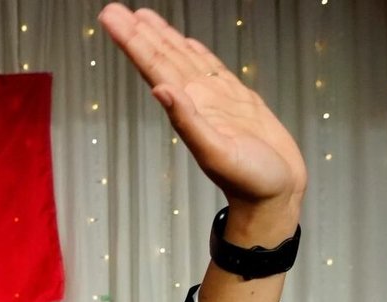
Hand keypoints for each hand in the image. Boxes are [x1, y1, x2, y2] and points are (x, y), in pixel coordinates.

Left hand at [99, 4, 305, 223]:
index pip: (154, 66)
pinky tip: (186, 43)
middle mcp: (198, 100)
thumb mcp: (217, 153)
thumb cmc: (250, 182)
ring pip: (184, 59)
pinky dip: (196, 53)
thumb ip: (188, 122)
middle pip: (162, 57)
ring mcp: (217, 100)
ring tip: (141, 17)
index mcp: (189, 108)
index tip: (111, 18)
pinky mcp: (238, 102)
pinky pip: (213, 69)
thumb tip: (159, 90)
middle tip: (113, 10)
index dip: (132, 41)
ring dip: (162, 38)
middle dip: (138, 32)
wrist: (276, 197)